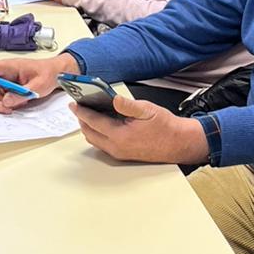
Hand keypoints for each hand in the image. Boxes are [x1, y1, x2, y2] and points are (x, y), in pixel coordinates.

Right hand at [0, 51, 79, 111]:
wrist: (57, 73)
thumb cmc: (49, 74)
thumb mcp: (39, 86)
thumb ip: (22, 94)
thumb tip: (6, 101)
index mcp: (11, 66)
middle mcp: (6, 71)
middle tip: (6, 110)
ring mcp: (6, 78)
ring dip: (1, 102)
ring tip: (17, 105)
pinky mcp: (9, 85)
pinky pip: (0, 95)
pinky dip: (6, 102)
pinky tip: (19, 102)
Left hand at [73, 98, 209, 164]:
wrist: (179, 143)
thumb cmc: (166, 127)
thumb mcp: (146, 110)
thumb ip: (127, 105)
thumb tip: (112, 98)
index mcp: (120, 136)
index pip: (93, 122)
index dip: (82, 112)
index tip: (74, 104)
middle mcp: (116, 147)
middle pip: (90, 133)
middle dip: (82, 120)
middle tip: (78, 107)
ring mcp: (119, 153)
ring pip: (95, 140)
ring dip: (89, 128)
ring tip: (88, 114)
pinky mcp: (123, 155)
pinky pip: (103, 145)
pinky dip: (98, 134)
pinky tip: (102, 124)